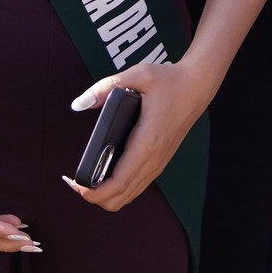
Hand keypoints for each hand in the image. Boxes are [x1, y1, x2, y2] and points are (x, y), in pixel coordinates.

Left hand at [61, 61, 217, 212]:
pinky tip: (104, 173)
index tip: (75, 184)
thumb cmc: (169, 80)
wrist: (197, 87)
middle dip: (94, 196)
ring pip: (128, 196)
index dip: (94, 192)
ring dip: (105, 194)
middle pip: (120, 198)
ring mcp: (158, 163)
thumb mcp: (138, 74)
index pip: (119, 182)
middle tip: (74, 180)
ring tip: (85, 177)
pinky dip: (118, 188)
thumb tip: (79, 103)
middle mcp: (153, 159)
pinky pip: (136, 186)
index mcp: (147, 142)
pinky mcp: (159, 162)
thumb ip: (106, 87)